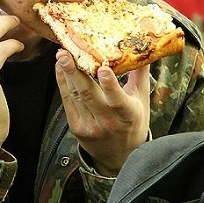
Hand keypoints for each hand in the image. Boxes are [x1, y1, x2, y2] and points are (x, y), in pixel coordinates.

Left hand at [55, 50, 150, 175]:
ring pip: (75, 96)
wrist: (119, 155)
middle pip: (88, 95)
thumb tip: (143, 47)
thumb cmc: (133, 123)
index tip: (104, 69)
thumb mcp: (142, 100)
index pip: (118, 101)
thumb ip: (140, 74)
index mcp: (128, 115)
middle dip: (75, 72)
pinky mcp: (76, 128)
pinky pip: (67, 102)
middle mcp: (108, 123)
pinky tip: (60, 69)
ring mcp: (90, 126)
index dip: (110, 85)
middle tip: (66, 53)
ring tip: (61, 56)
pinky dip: (63, 84)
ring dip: (66, 74)